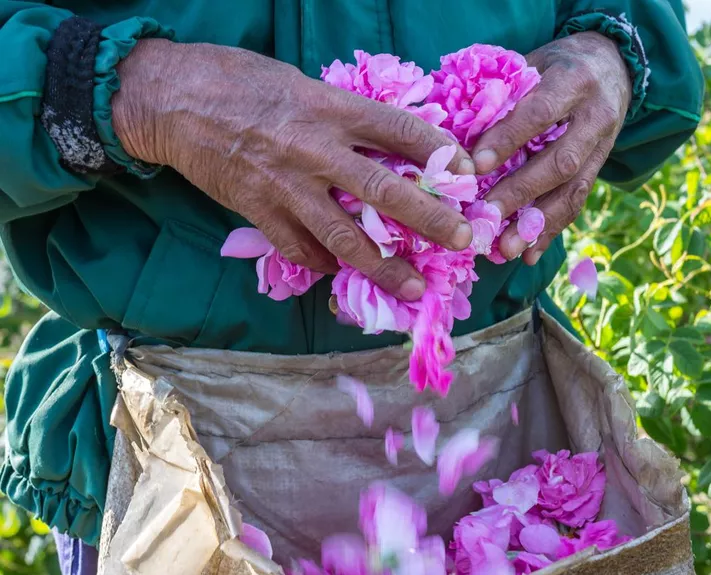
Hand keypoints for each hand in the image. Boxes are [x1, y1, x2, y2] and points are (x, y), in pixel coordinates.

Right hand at [113, 40, 475, 301]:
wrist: (171, 99)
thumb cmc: (238, 80)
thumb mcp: (301, 83)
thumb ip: (342, 115)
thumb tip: (386, 144)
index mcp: (329, 107)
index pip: (399, 130)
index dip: (439, 153)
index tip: (468, 172)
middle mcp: (314, 149)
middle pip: (383, 190)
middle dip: (429, 218)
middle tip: (462, 239)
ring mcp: (285, 186)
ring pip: (344, 235)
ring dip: (384, 265)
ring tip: (414, 287)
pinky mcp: (258, 211)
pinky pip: (299, 249)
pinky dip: (323, 262)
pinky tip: (339, 270)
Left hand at [471, 32, 631, 264]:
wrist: (612, 66)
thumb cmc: (556, 66)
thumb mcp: (533, 62)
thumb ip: (504, 94)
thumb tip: (456, 132)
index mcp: (573, 81)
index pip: (540, 113)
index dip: (509, 139)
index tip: (476, 166)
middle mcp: (594, 117)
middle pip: (560, 161)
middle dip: (521, 192)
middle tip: (486, 216)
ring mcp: (602, 147)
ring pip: (572, 191)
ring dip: (538, 225)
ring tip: (506, 248)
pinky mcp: (599, 170)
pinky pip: (577, 205)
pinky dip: (551, 232)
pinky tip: (528, 254)